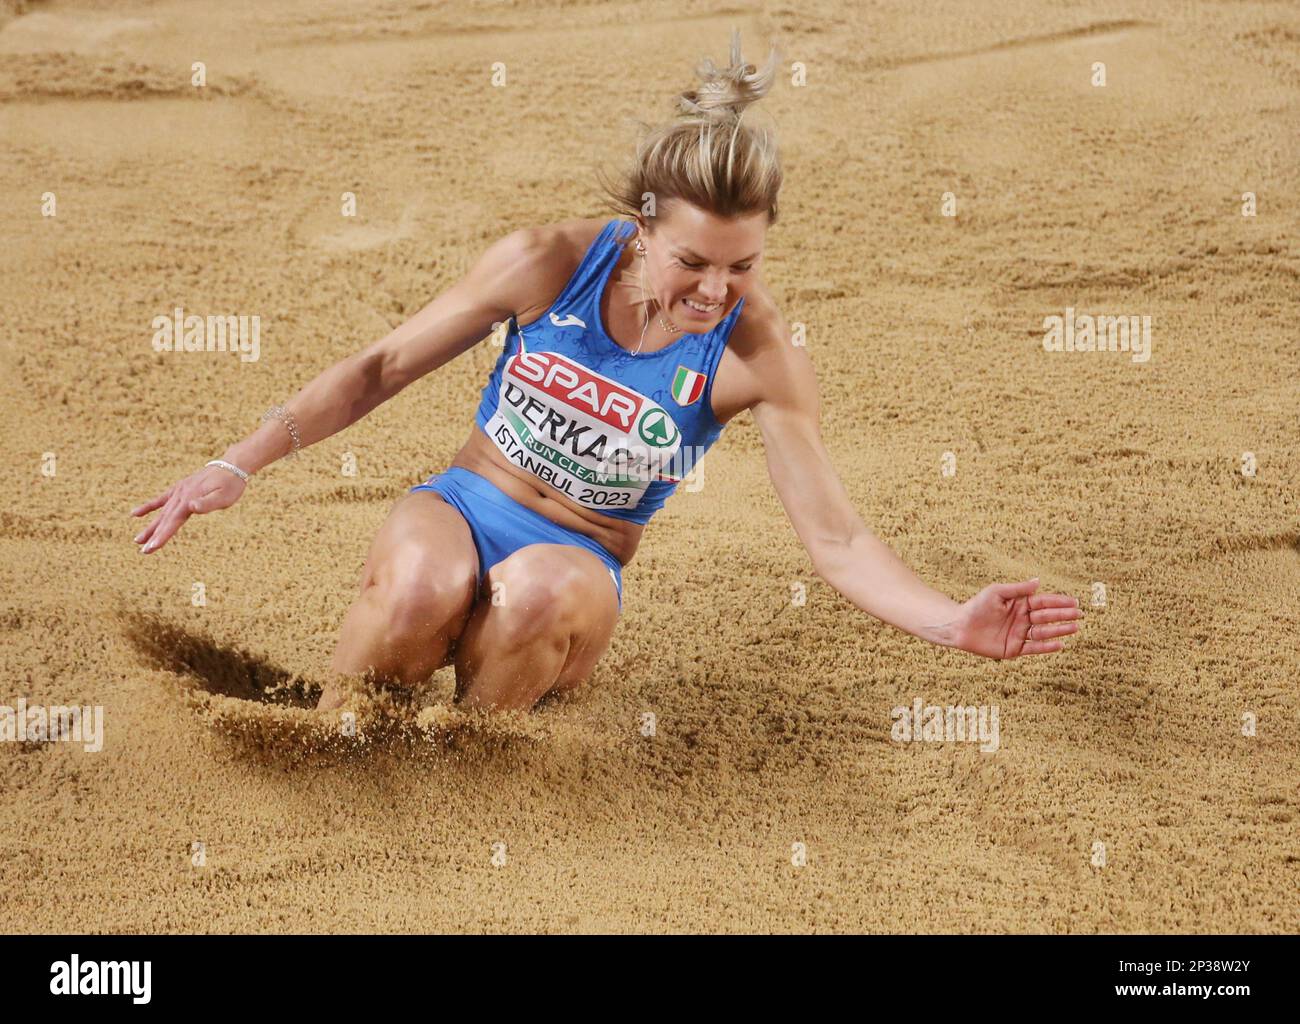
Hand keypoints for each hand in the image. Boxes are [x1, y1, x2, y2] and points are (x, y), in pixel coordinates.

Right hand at [129, 464, 246, 553]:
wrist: (231, 465)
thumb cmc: (231, 484)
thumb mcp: (225, 496)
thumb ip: (208, 503)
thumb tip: (191, 507)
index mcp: (190, 500)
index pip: (173, 522)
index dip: (162, 536)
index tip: (151, 548)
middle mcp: (181, 496)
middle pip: (165, 519)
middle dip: (153, 536)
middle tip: (143, 551)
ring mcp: (179, 491)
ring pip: (162, 512)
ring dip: (150, 527)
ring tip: (137, 540)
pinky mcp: (180, 488)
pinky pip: (161, 499)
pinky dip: (149, 507)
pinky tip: (135, 514)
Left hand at [945, 578, 1081, 658]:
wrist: (959, 626)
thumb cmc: (977, 605)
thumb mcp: (997, 592)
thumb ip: (1018, 589)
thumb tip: (1038, 581)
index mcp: (1020, 604)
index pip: (1044, 602)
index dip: (1059, 602)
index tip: (1074, 602)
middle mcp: (1022, 619)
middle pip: (1047, 617)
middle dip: (1063, 615)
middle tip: (1079, 615)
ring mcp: (1019, 634)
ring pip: (1043, 632)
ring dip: (1059, 630)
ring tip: (1074, 628)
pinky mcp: (1014, 649)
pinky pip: (1033, 648)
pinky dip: (1046, 647)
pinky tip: (1059, 645)